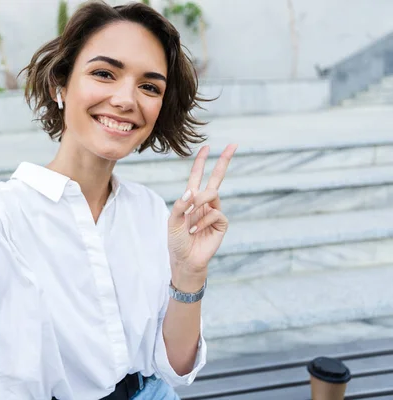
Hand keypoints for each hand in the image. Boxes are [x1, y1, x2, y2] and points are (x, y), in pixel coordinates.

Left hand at [168, 144, 236, 289]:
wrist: (185, 259)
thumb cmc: (177, 240)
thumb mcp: (172, 221)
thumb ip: (180, 205)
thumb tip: (191, 191)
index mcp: (191, 199)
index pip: (197, 176)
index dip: (202, 162)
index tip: (207, 147)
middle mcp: (204, 203)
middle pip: (216, 178)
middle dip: (224, 161)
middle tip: (234, 145)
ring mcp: (214, 212)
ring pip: (212, 195)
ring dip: (199, 205)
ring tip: (190, 221)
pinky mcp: (221, 224)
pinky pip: (215, 213)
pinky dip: (203, 221)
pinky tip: (195, 231)